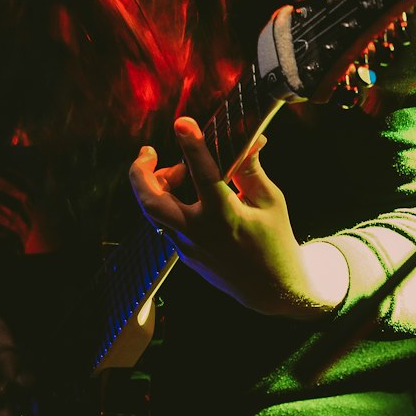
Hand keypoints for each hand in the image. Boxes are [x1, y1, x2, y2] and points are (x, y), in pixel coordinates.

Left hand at [128, 118, 347, 315]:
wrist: (271, 292)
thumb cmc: (276, 243)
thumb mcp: (270, 201)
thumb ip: (250, 169)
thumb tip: (249, 138)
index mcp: (224, 216)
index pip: (203, 173)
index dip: (192, 144)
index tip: (182, 123)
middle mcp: (199, 232)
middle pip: (151, 201)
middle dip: (140, 173)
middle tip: (148, 152)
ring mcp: (187, 246)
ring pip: (153, 213)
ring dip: (155, 187)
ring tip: (178, 172)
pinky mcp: (184, 254)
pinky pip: (166, 223)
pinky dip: (169, 202)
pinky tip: (187, 193)